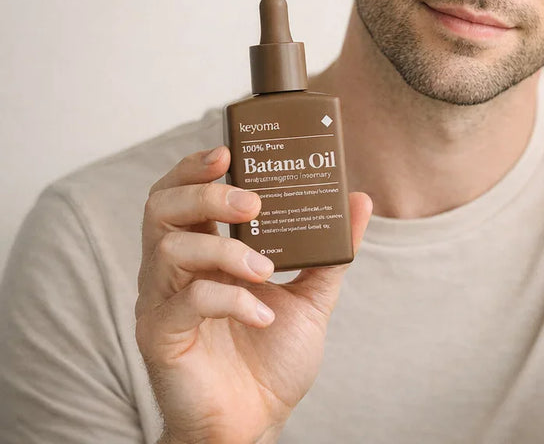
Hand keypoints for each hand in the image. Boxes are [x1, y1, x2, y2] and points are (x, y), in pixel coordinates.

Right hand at [136, 146, 371, 443]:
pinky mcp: (161, 336)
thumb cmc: (271, 360)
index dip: (196, 166)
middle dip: (206, 193)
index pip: (182, 194)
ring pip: (170, 247)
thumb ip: (330, 251)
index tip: (229, 150)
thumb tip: (360, 200)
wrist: (256, 422)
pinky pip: (187, 301)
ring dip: (226, 248)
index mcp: (203, 253)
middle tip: (253, 202)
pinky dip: (231, 299)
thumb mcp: (311, 298)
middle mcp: (174, 271)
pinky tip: (263, 312)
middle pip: (162, 207)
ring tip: (268, 268)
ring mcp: (162, 302)